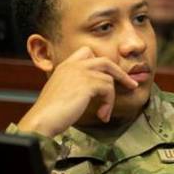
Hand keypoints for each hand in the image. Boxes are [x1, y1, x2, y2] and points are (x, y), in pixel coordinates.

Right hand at [17, 47, 138, 137]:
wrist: (41, 120)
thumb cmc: (51, 113)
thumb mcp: (64, 93)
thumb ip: (79, 85)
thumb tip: (98, 89)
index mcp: (65, 66)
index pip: (87, 52)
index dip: (102, 63)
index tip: (111, 76)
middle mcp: (73, 65)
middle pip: (105, 61)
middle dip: (120, 74)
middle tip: (131, 85)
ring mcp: (80, 72)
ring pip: (109, 79)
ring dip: (110, 98)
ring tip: (104, 113)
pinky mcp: (87, 83)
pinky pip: (108, 89)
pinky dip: (108, 103)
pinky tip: (102, 115)